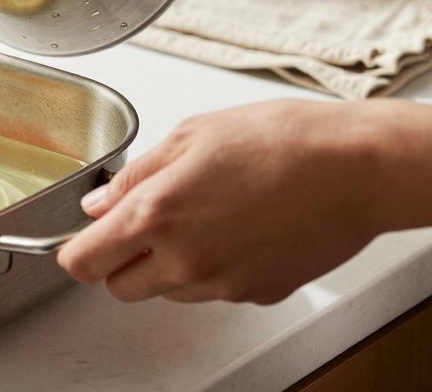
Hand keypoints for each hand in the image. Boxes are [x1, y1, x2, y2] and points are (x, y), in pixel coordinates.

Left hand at [56, 100, 392, 304]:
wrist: (357, 168)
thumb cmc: (282, 140)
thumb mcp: (190, 137)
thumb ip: (134, 176)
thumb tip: (99, 203)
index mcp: (156, 216)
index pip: (83, 263)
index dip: (75, 250)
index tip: (82, 237)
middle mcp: (184, 261)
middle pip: (120, 287)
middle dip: (120, 260)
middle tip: (143, 221)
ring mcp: (222, 285)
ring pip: (167, 292)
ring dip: (167, 265)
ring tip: (204, 215)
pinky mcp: (256, 294)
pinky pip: (214, 290)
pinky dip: (213, 268)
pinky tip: (238, 228)